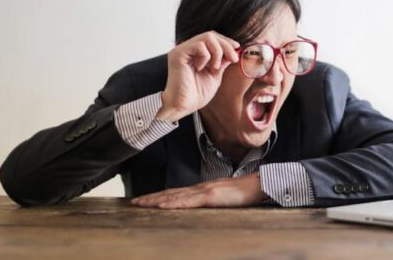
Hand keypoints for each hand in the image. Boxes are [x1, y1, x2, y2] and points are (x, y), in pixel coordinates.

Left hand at [130, 173, 266, 208]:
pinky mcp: (211, 196)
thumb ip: (212, 202)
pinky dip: (174, 202)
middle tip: (134, 202)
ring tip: (142, 204)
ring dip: (157, 200)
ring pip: (175, 196)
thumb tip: (201, 208)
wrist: (258, 185)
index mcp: (203, 190)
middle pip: (171, 192)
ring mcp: (205, 191)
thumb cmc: (245, 193)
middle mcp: (200, 188)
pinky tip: (163, 205)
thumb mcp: (224, 199)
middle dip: (151, 197)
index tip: (146, 200)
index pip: (176, 193)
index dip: (160, 196)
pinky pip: (189, 200)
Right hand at [156, 31, 239, 121]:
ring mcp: (182, 50)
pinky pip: (199, 45)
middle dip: (225, 45)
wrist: (184, 106)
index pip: (212, 38)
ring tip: (214, 68)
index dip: (226, 41)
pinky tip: (201, 68)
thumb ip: (222, 61)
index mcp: (195, 53)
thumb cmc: (196, 94)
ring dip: (217, 52)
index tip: (237, 48)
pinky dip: (205, 56)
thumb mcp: (215, 75)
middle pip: (211, 35)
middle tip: (233, 58)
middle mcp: (187, 49)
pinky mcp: (178, 54)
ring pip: (207, 37)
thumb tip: (234, 50)